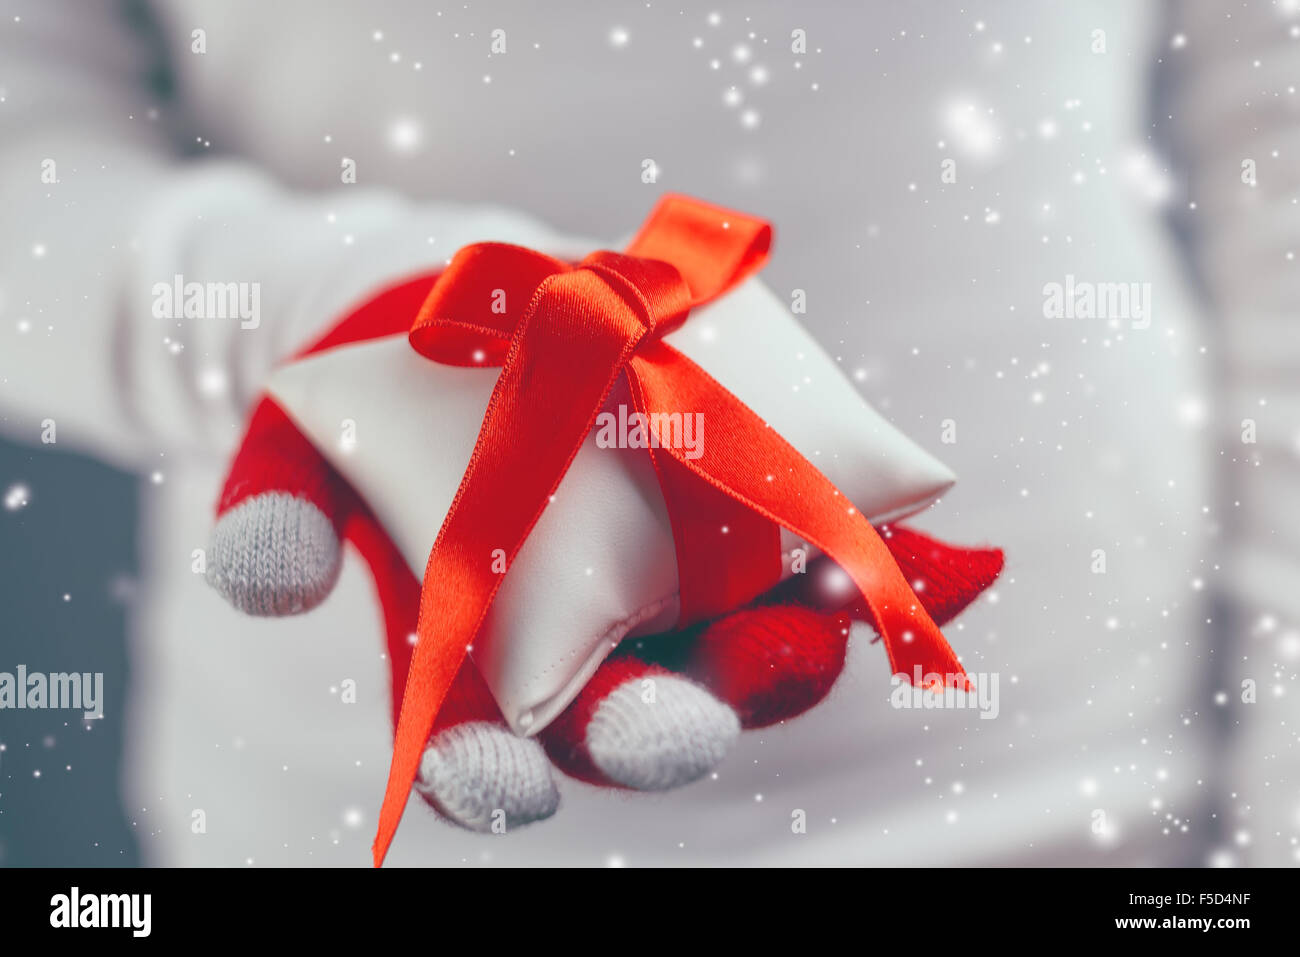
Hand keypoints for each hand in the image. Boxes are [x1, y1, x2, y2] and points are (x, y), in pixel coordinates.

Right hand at [205, 397, 1002, 831]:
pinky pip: (828, 563)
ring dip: (797, 652)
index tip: (499, 779)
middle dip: (669, 726)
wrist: (468, 304)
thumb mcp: (302, 434)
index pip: (481, 753)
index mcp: (478, 656)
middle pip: (636, 723)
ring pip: (744, 658)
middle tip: (693, 708)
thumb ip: (278, 507)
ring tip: (835, 614)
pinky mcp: (750, 522)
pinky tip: (956, 560)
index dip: (487, 780)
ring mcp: (679, 589)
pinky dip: (890, 568)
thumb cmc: (375, 382)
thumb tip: (266, 578)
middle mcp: (590, 641)